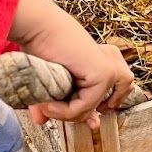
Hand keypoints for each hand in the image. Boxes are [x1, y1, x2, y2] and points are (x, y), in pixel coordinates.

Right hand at [8, 0, 133, 127]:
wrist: (37, 28)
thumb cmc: (38, 46)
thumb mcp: (49, 79)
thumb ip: (50, 100)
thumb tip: (42, 122)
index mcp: (102, 60)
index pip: (115, 91)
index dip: (101, 109)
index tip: (93, 123)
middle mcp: (110, 62)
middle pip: (113, 101)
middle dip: (86, 113)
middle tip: (61, 113)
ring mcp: (109, 68)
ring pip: (93, 108)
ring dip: (69, 113)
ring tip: (48, 105)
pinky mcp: (104, 74)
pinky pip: (85, 106)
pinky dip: (65, 111)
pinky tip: (48, 103)